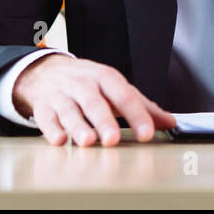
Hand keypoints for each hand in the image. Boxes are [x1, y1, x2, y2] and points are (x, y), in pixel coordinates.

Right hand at [12, 54, 175, 146]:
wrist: (46, 71)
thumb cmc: (87, 83)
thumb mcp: (114, 88)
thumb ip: (141, 106)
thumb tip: (170, 122)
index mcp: (105, 78)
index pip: (124, 95)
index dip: (136, 114)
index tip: (146, 133)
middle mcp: (83, 84)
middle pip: (94, 101)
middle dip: (104, 121)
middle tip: (113, 139)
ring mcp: (61, 95)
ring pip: (69, 110)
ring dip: (78, 126)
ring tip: (88, 142)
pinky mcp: (43, 107)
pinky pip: (46, 118)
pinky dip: (52, 130)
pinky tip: (60, 141)